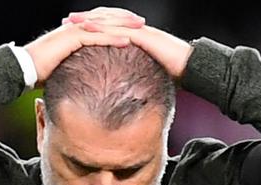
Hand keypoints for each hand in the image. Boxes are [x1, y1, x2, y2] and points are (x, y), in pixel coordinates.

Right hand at [24, 8, 145, 86]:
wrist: (23, 69)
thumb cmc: (39, 72)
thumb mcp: (62, 67)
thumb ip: (75, 67)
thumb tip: (83, 79)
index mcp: (74, 32)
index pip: (99, 23)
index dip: (116, 23)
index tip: (132, 27)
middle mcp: (75, 28)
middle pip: (104, 19)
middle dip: (124, 19)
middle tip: (142, 21)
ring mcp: (73, 32)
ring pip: (103, 25)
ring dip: (123, 25)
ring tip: (140, 27)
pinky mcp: (71, 40)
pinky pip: (97, 37)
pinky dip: (113, 38)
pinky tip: (128, 40)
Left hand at [63, 7, 193, 79]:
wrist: (193, 68)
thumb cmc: (175, 74)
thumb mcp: (149, 73)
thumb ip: (136, 76)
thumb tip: (126, 90)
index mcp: (136, 36)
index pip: (110, 27)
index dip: (93, 26)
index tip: (74, 29)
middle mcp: (136, 30)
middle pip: (107, 19)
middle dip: (87, 18)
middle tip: (67, 20)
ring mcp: (140, 31)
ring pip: (111, 20)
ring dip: (91, 20)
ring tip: (74, 22)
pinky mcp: (144, 36)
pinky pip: (120, 29)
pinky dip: (104, 28)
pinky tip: (90, 29)